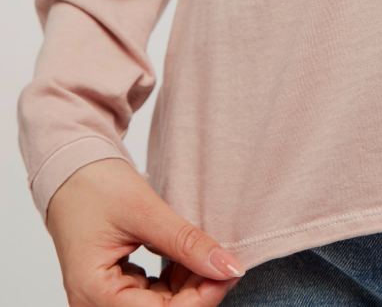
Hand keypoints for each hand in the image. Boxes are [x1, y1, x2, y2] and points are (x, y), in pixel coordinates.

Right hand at [45, 156, 244, 304]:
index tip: (229, 272)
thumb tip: (228, 267)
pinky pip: (151, 295)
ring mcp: (102, 299)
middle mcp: (94, 305)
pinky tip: (188, 258)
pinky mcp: (113, 287)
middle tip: (225, 262)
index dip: (200, 298)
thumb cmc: (95, 185)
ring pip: (158, 306)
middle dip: (197, 291)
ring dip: (188, 286)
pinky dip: (174, 280)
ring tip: (206, 253)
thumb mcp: (145, 212)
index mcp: (95, 293)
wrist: (71, 170)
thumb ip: (186, 242)